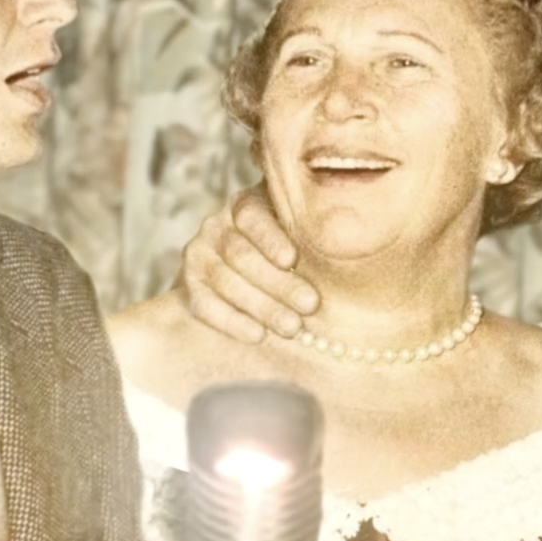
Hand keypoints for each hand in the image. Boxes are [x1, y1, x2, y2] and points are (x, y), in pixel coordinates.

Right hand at [178, 184, 317, 341]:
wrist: (239, 281)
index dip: (270, 238)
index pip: (252, 215)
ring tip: (292, 327)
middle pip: (241, 253)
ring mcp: (199, 254)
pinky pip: (205, 305)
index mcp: (245, 204)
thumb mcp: (300, 237)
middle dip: (277, 283)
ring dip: (261, 306)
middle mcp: (216, 225)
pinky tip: (258, 336)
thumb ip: (315, 235)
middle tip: (310, 305)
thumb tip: (352, 237)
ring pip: (226, 280)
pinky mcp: (190, 286)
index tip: (293, 260)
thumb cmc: (287, 256)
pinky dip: (232, 322)